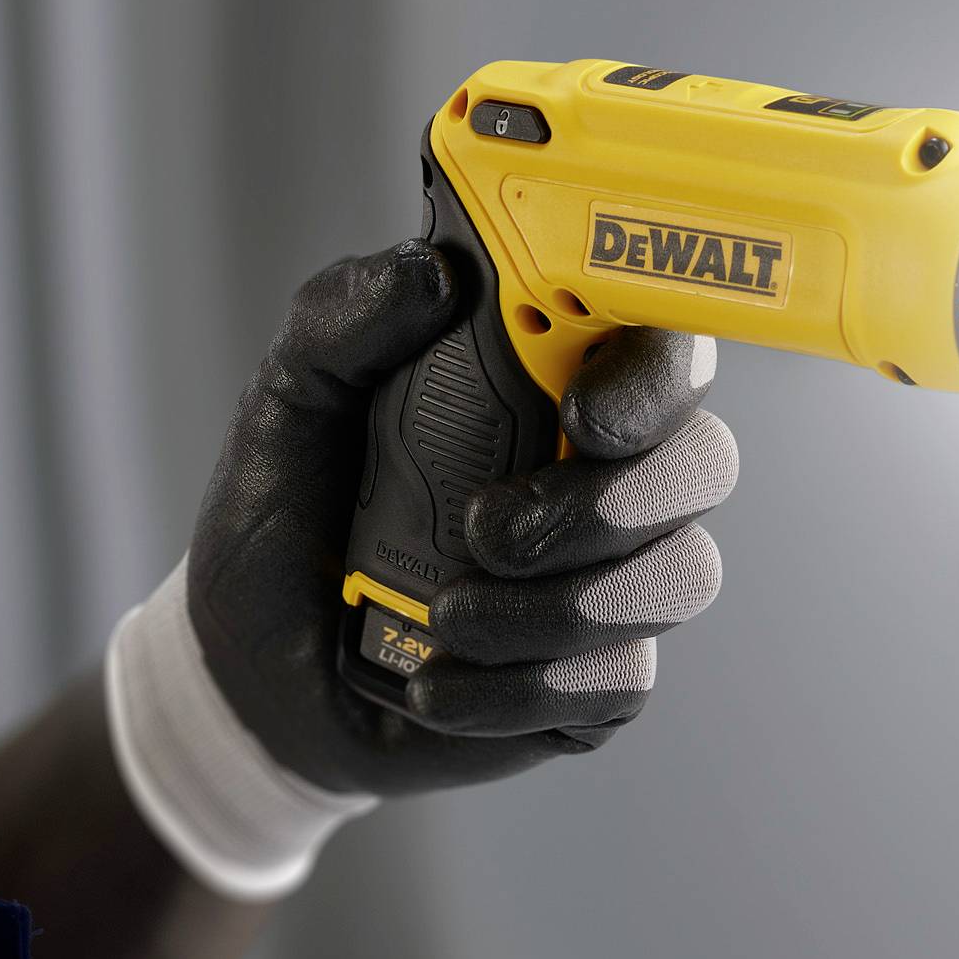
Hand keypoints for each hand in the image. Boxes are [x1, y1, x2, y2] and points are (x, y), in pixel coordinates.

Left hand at [185, 242, 735, 796]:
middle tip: (488, 527)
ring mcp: (612, 576)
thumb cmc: (293, 515)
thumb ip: (345, 317)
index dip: (656, 371)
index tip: (579, 408)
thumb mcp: (293, 396)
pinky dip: (523, 686)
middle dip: (608, 502)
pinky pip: (622, 678)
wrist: (254, 671)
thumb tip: (433, 272)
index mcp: (554, 377)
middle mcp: (606, 468)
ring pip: (677, 576)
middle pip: (705, 462)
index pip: (664, 341)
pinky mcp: (597, 676)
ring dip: (556, 606)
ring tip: (444, 612)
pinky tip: (441, 681)